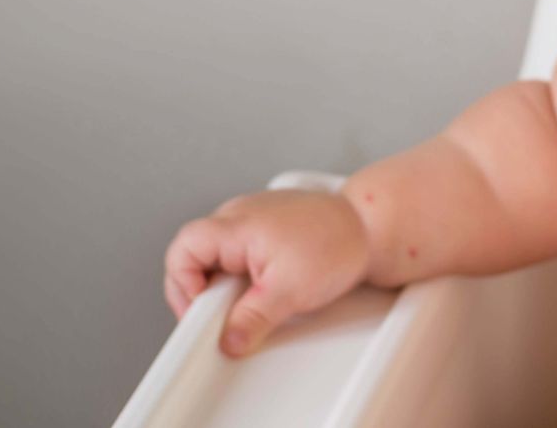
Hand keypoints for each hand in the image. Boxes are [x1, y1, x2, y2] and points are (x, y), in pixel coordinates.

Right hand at [164, 189, 371, 356]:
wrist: (373, 225)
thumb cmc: (338, 241)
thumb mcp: (290, 291)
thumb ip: (253, 319)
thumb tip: (229, 340)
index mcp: (237, 224)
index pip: (183, 251)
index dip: (183, 285)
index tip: (203, 311)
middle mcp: (239, 215)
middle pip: (196, 256)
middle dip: (206, 292)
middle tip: (226, 316)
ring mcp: (253, 218)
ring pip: (217, 256)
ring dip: (226, 284)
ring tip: (251, 301)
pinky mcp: (267, 226)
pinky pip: (239, 252)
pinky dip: (244, 274)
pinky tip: (264, 288)